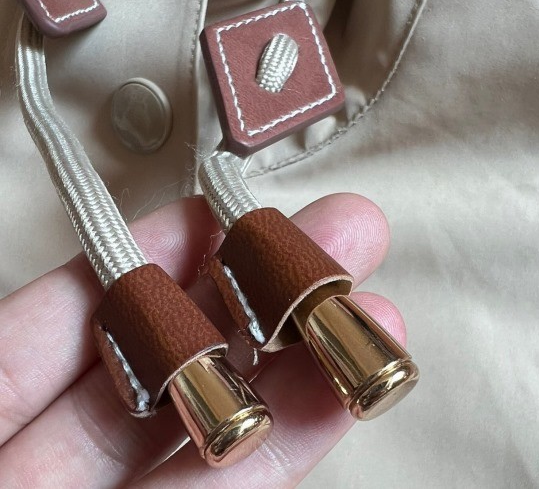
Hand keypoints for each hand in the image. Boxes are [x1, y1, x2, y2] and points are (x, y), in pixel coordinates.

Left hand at [0, 194, 404, 486]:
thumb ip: (25, 353)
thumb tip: (113, 273)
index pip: (68, 320)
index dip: (149, 258)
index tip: (219, 214)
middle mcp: (42, 468)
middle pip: (163, 364)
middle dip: (253, 294)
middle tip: (332, 241)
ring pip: (212, 426)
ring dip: (296, 369)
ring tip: (366, 314)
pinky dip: (286, 445)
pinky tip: (337, 396)